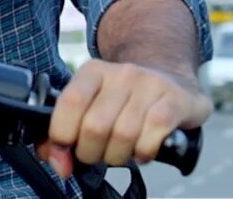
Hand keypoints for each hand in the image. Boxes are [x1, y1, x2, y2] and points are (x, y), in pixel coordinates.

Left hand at [36, 59, 210, 178]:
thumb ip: (64, 133)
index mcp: (94, 71)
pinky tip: (142, 151)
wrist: (170, 80)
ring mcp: (151, 85)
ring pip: (124, 135)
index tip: (64, 149)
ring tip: (120, 152)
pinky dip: (144, 152)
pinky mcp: (175, 100)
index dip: (62, 134)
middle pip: (95, 126)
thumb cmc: (123, 101)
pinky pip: (153, 134)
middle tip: (97, 153)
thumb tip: (57, 162)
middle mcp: (122, 73)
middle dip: (91, 152)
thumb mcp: (90, 107)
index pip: (70, 101)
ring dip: (118, 156)